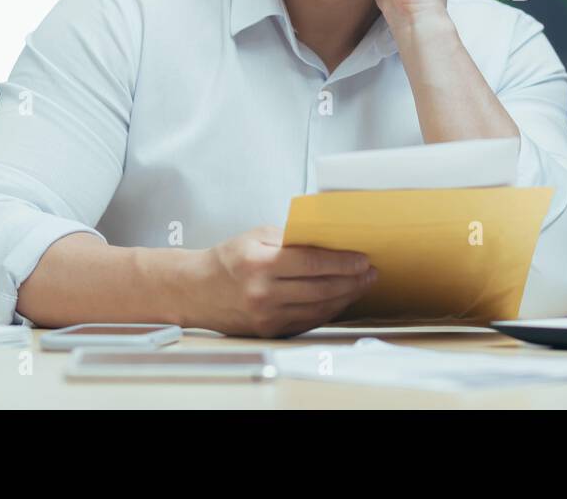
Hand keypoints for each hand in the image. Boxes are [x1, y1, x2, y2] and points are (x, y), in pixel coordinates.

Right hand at [195, 224, 376, 336]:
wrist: (196, 290)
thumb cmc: (228, 259)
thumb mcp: (256, 236)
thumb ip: (292, 239)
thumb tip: (328, 242)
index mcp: (260, 263)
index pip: (312, 263)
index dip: (342, 262)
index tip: (362, 259)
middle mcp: (263, 293)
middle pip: (320, 288)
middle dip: (352, 280)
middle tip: (370, 273)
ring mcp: (266, 316)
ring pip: (318, 307)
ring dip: (345, 296)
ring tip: (361, 285)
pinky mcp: (269, 330)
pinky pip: (308, 321)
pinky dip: (328, 310)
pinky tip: (340, 299)